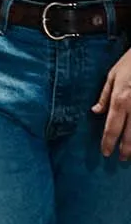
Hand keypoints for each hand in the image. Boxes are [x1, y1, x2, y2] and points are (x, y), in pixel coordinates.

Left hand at [92, 44, 130, 159]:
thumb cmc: (130, 63)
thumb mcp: (112, 76)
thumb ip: (104, 96)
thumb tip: (95, 112)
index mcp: (120, 100)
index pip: (112, 126)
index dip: (108, 141)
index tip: (106, 153)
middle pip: (130, 134)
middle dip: (125, 149)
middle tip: (121, 159)